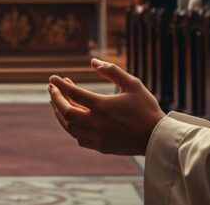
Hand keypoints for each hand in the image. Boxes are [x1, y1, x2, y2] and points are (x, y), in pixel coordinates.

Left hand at [48, 58, 164, 155]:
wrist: (157, 137)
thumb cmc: (146, 108)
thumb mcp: (132, 83)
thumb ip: (112, 71)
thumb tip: (93, 62)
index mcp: (102, 106)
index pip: (73, 93)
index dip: (61, 84)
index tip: (52, 78)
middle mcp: (96, 123)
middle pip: (66, 111)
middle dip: (55, 99)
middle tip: (51, 88)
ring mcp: (97, 137)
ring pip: (69, 127)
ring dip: (60, 113)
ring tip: (56, 102)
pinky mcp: (100, 147)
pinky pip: (79, 138)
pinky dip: (71, 128)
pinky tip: (72, 119)